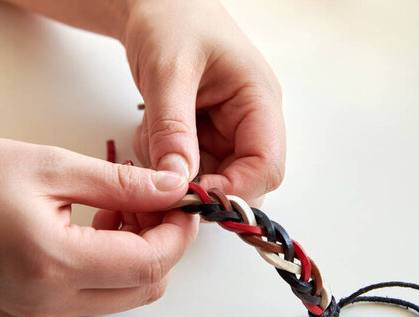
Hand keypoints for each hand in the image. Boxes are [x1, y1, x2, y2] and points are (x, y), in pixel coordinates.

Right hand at [0, 138, 197, 316]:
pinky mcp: (40, 304)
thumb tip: (172, 188)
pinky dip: (118, 262)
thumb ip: (122, 183)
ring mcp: (45, 308)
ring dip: (144, 253)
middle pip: (147, 286)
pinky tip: (105, 225)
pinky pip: (101, 292)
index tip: (185, 199)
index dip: (179, 232)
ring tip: (127, 207)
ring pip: (128, 293)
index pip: (149, 262)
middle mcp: (52, 299)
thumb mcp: (53, 166)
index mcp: (54, 262)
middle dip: (167, 244)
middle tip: (160, 201)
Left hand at [123, 0, 285, 204]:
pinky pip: (193, 166)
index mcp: (259, 100)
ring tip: (151, 133)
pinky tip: (151, 130)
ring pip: (214, 177)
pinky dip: (167, 161)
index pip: (267, 165)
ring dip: (179, 171)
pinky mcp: (207, 133)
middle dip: (204, 183)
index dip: (235, 189)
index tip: (193, 195)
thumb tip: (177, 181)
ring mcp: (230, 129)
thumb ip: (173, 128)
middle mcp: (251, 120)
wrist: (155, 3)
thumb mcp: (168, 71)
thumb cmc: (171, 20)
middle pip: (245, 180)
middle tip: (164, 171)